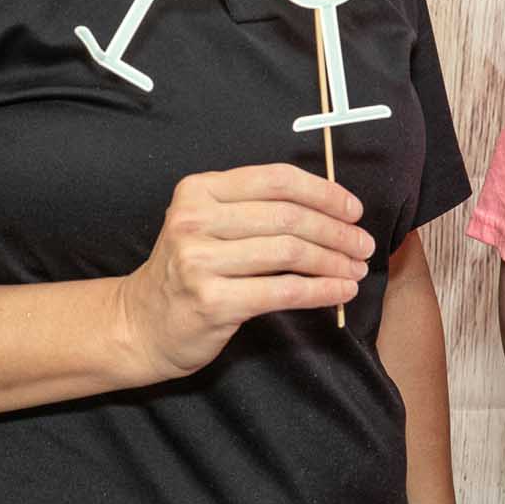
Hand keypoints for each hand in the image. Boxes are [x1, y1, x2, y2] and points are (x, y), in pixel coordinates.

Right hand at [110, 165, 371, 378]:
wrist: (141, 323)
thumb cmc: (188, 272)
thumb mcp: (208, 225)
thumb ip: (255, 210)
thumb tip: (332, 209)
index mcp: (198, 190)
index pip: (275, 180)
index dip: (323, 192)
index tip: (353, 209)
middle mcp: (195, 220)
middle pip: (287, 217)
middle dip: (336, 231)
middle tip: (363, 245)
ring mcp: (200, 261)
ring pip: (289, 253)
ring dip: (333, 261)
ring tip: (356, 269)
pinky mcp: (212, 301)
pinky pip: (283, 292)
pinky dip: (320, 291)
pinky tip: (340, 291)